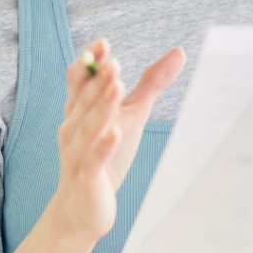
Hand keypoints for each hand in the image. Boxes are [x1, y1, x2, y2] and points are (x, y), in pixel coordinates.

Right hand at [52, 39, 183, 242]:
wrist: (84, 208)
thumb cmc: (106, 155)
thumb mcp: (132, 114)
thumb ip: (150, 83)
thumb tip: (178, 52)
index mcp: (80, 109)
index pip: (78, 79)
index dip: (88, 61)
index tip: (103, 44)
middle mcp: (73, 127)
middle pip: (82, 99)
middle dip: (97, 80)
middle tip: (113, 62)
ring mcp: (77, 152)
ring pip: (86, 127)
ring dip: (100, 106)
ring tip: (115, 87)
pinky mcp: (86, 178)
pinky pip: (92, 160)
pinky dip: (102, 146)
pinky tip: (114, 133)